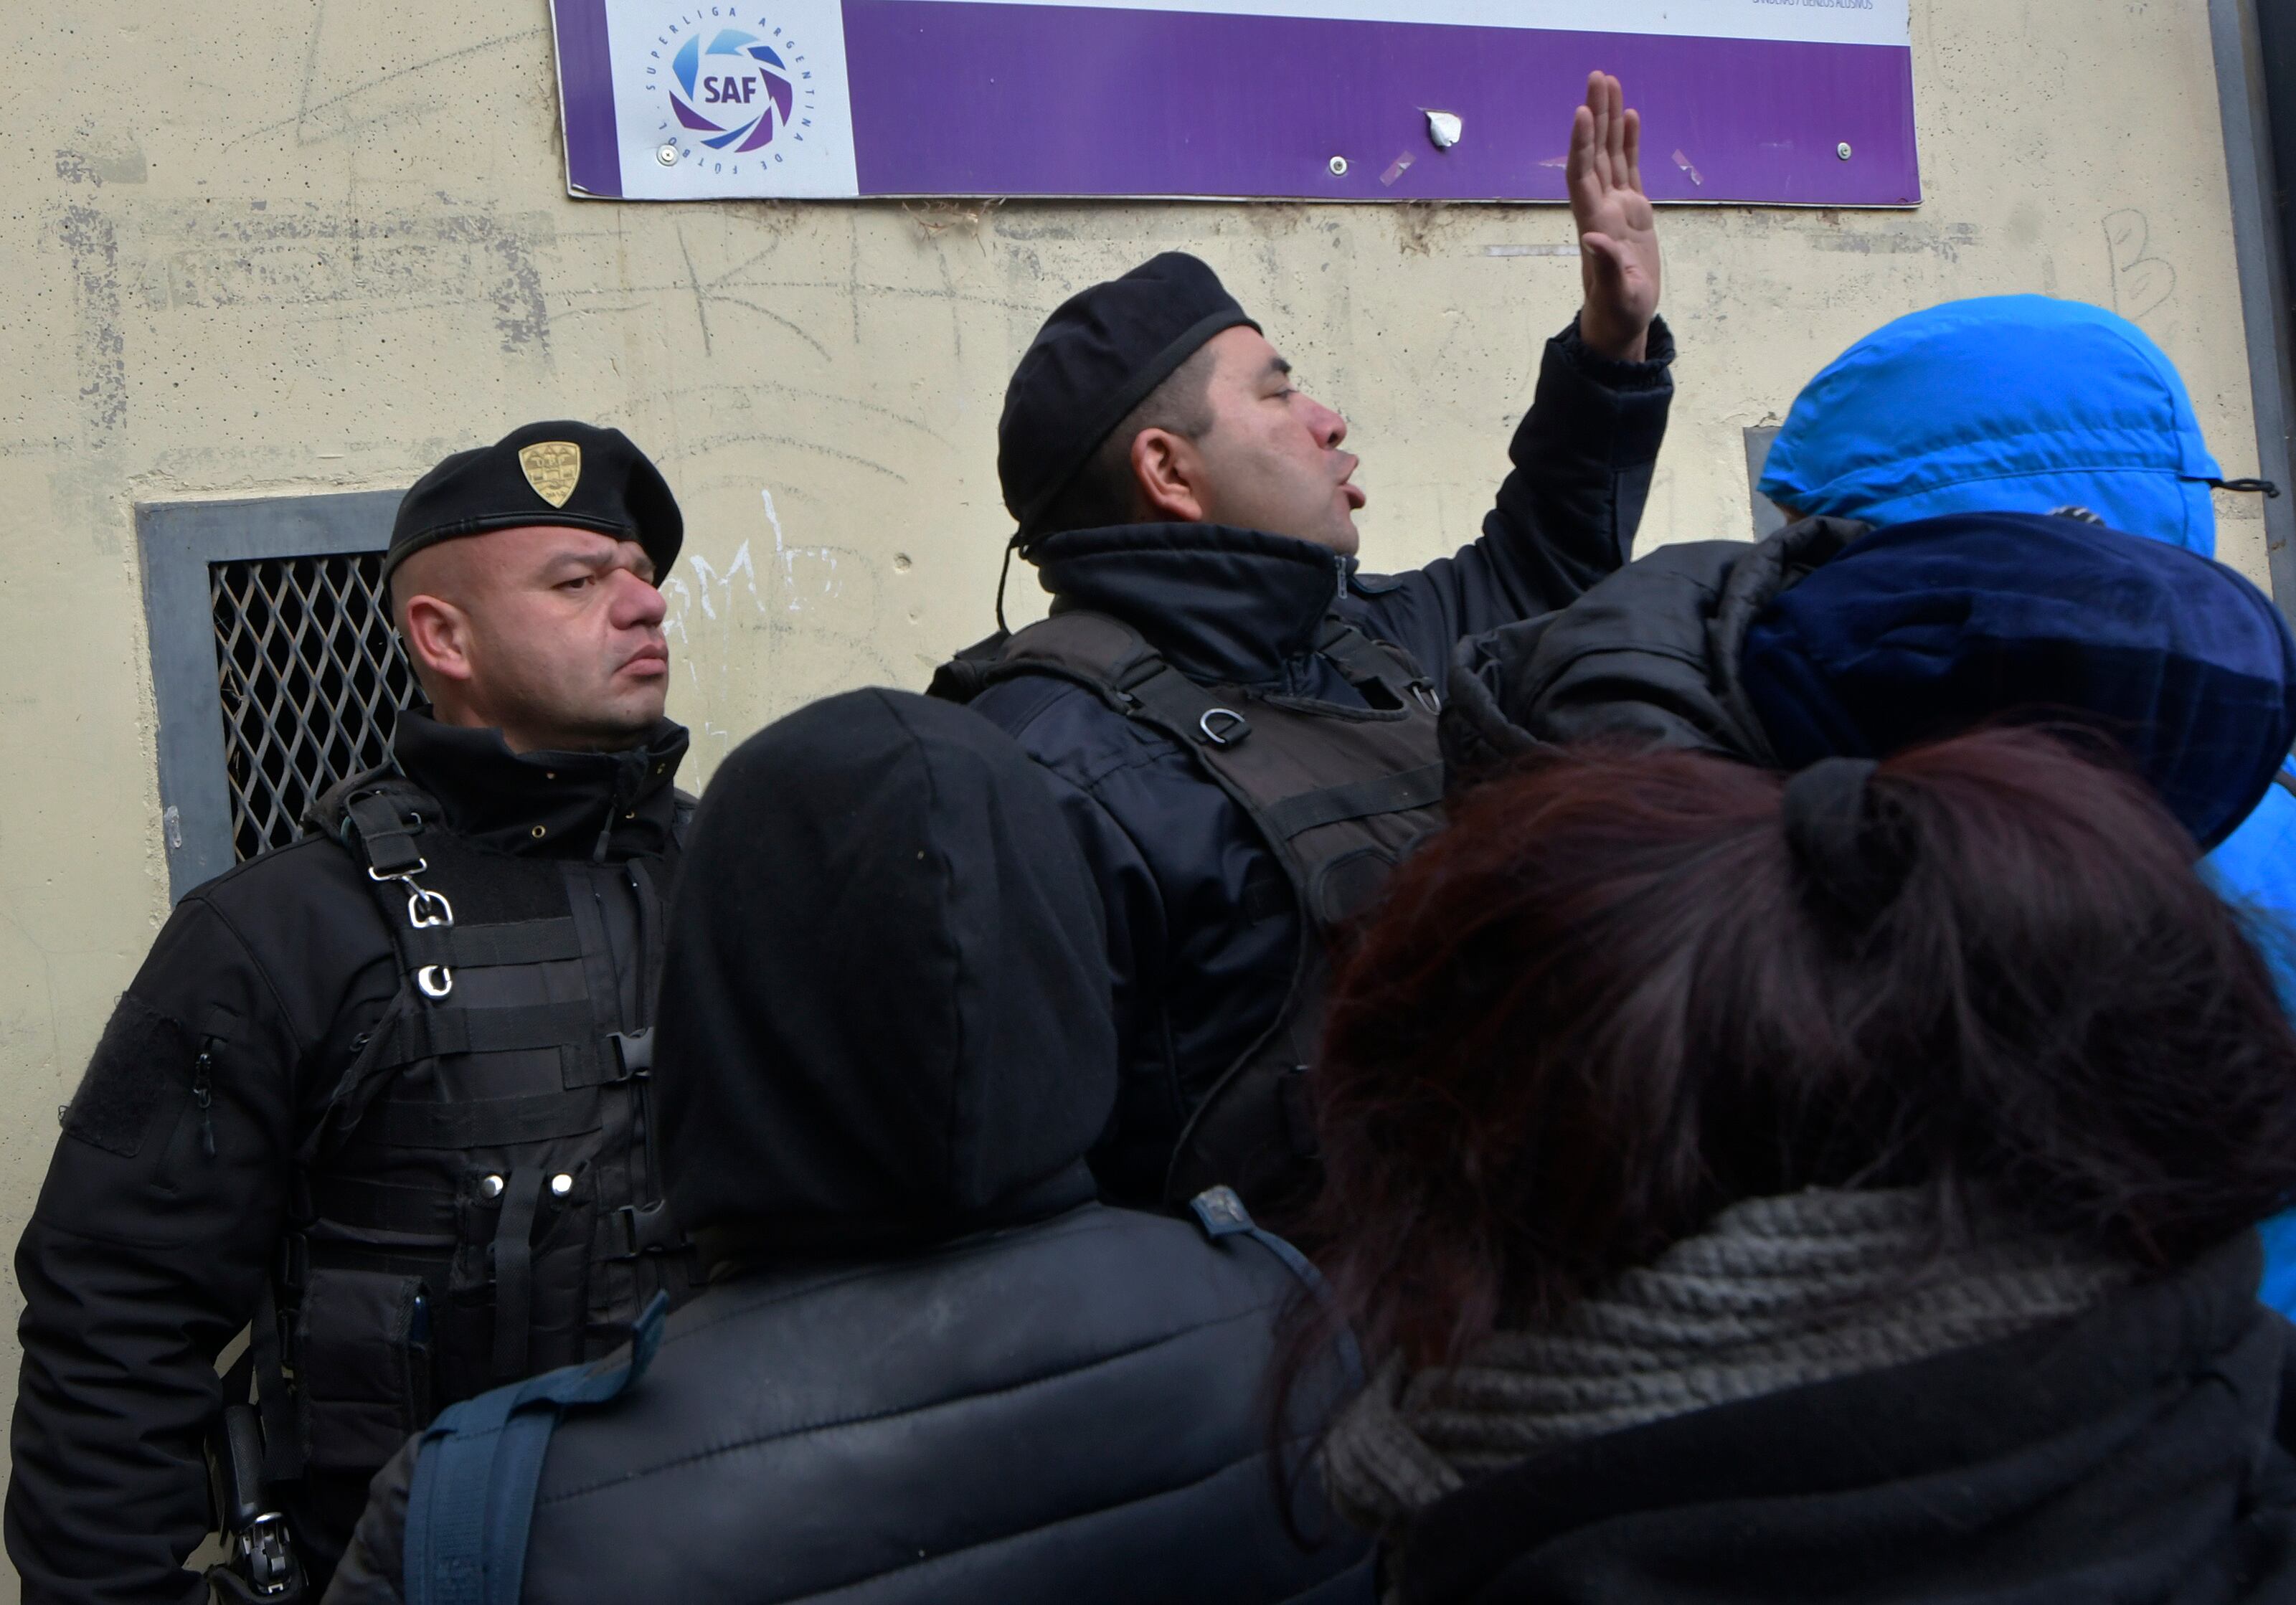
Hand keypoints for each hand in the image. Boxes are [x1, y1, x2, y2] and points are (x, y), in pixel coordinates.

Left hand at [1568, 72, 1660, 361]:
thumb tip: (1594, 237)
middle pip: (1595, 153)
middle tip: (1597, 76)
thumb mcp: (1618, 294)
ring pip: (1611, 154)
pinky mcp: (1633, 211)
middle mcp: (1602, 208)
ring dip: (1610, 119)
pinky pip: (1629, 168)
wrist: (1621, 322)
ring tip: (1610, 83)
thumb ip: (1607, 266)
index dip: (1581, 143)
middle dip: (1596, 115)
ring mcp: (1616, 207)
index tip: (1581, 111)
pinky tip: (1630, 116)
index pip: (1583, 174)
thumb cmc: (1618, 312)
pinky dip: (1629, 142)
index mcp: (1595, 223)